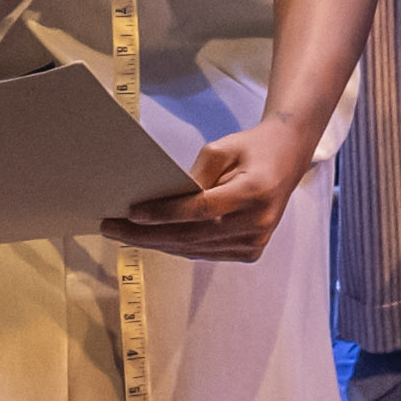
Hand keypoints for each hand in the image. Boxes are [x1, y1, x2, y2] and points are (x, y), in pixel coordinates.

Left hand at [117, 112, 320, 265]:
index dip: (164, 214)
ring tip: (124, 234)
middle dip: (147, 234)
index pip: (201, 210)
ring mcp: (255, 242)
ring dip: (157, 243)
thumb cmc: (252, 147)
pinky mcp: (251, 252)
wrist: (288, 158)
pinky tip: (154, 239)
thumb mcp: (223, 147)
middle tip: (112, 228)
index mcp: (254, 193)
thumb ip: (195, 175)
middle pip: (192, 236)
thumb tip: (161, 201)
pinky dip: (177, 246)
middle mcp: (257, 223)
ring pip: (195, 249)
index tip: (132, 213)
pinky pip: (205, 253)